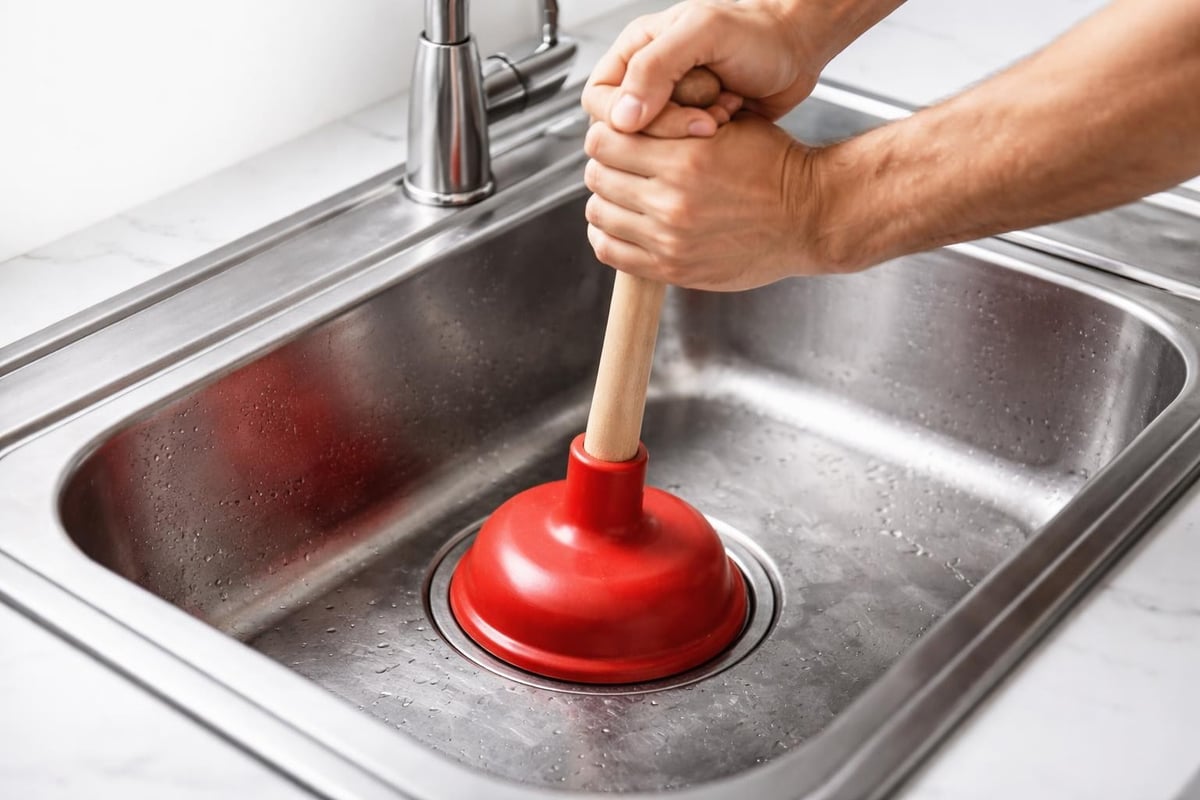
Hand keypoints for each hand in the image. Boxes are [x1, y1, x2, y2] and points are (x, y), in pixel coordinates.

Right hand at [582, 0, 820, 138]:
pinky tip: (730, 118)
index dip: (624, 117)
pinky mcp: (692, 131)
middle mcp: (648, 81)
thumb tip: (621, 117)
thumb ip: (655, 69)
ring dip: (691, 135)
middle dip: (666, 129)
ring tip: (723, 111)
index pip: (600, 100)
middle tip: (703, 118)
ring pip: (655, 147)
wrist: (799, 49)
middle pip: (627, 130)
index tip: (658, 118)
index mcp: (636, 52)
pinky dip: (708, 143)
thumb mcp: (701, 34)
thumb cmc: (756, 32)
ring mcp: (671, 107)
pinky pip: (682, 154)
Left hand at [583, 112, 839, 290]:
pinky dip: (607, 235)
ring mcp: (669, 240)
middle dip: (605, 164)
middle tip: (620, 164)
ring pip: (599, 213)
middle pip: (598, 176)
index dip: (607, 132)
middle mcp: (672, 202)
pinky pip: (611, 252)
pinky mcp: (673, 268)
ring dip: (605, 200)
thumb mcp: (731, 125)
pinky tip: (622, 225)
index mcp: (685, 159)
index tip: (616, 135)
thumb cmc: (776, 167)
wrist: (810, 217)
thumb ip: (678, 121)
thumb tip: (632, 117)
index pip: (606, 140)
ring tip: (623, 194)